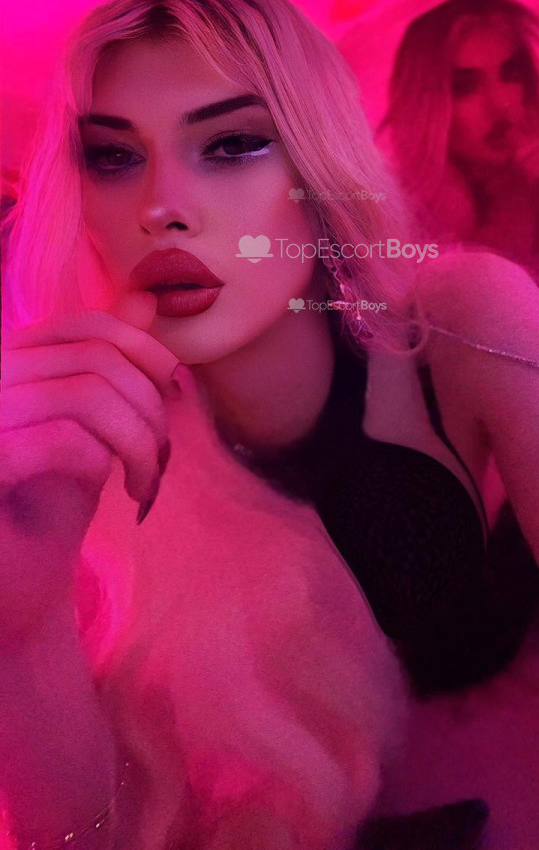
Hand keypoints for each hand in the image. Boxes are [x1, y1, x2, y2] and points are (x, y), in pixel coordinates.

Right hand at [0, 292, 178, 644]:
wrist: (16, 590)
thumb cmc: (49, 505)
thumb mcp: (89, 425)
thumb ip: (106, 364)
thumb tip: (145, 298)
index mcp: (9, 361)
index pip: (87, 325)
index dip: (145, 353)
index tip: (173, 396)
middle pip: (96, 359)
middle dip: (151, 407)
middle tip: (163, 458)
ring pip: (89, 394)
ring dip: (140, 440)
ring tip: (148, 481)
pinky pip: (65, 440)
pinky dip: (110, 463)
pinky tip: (122, 492)